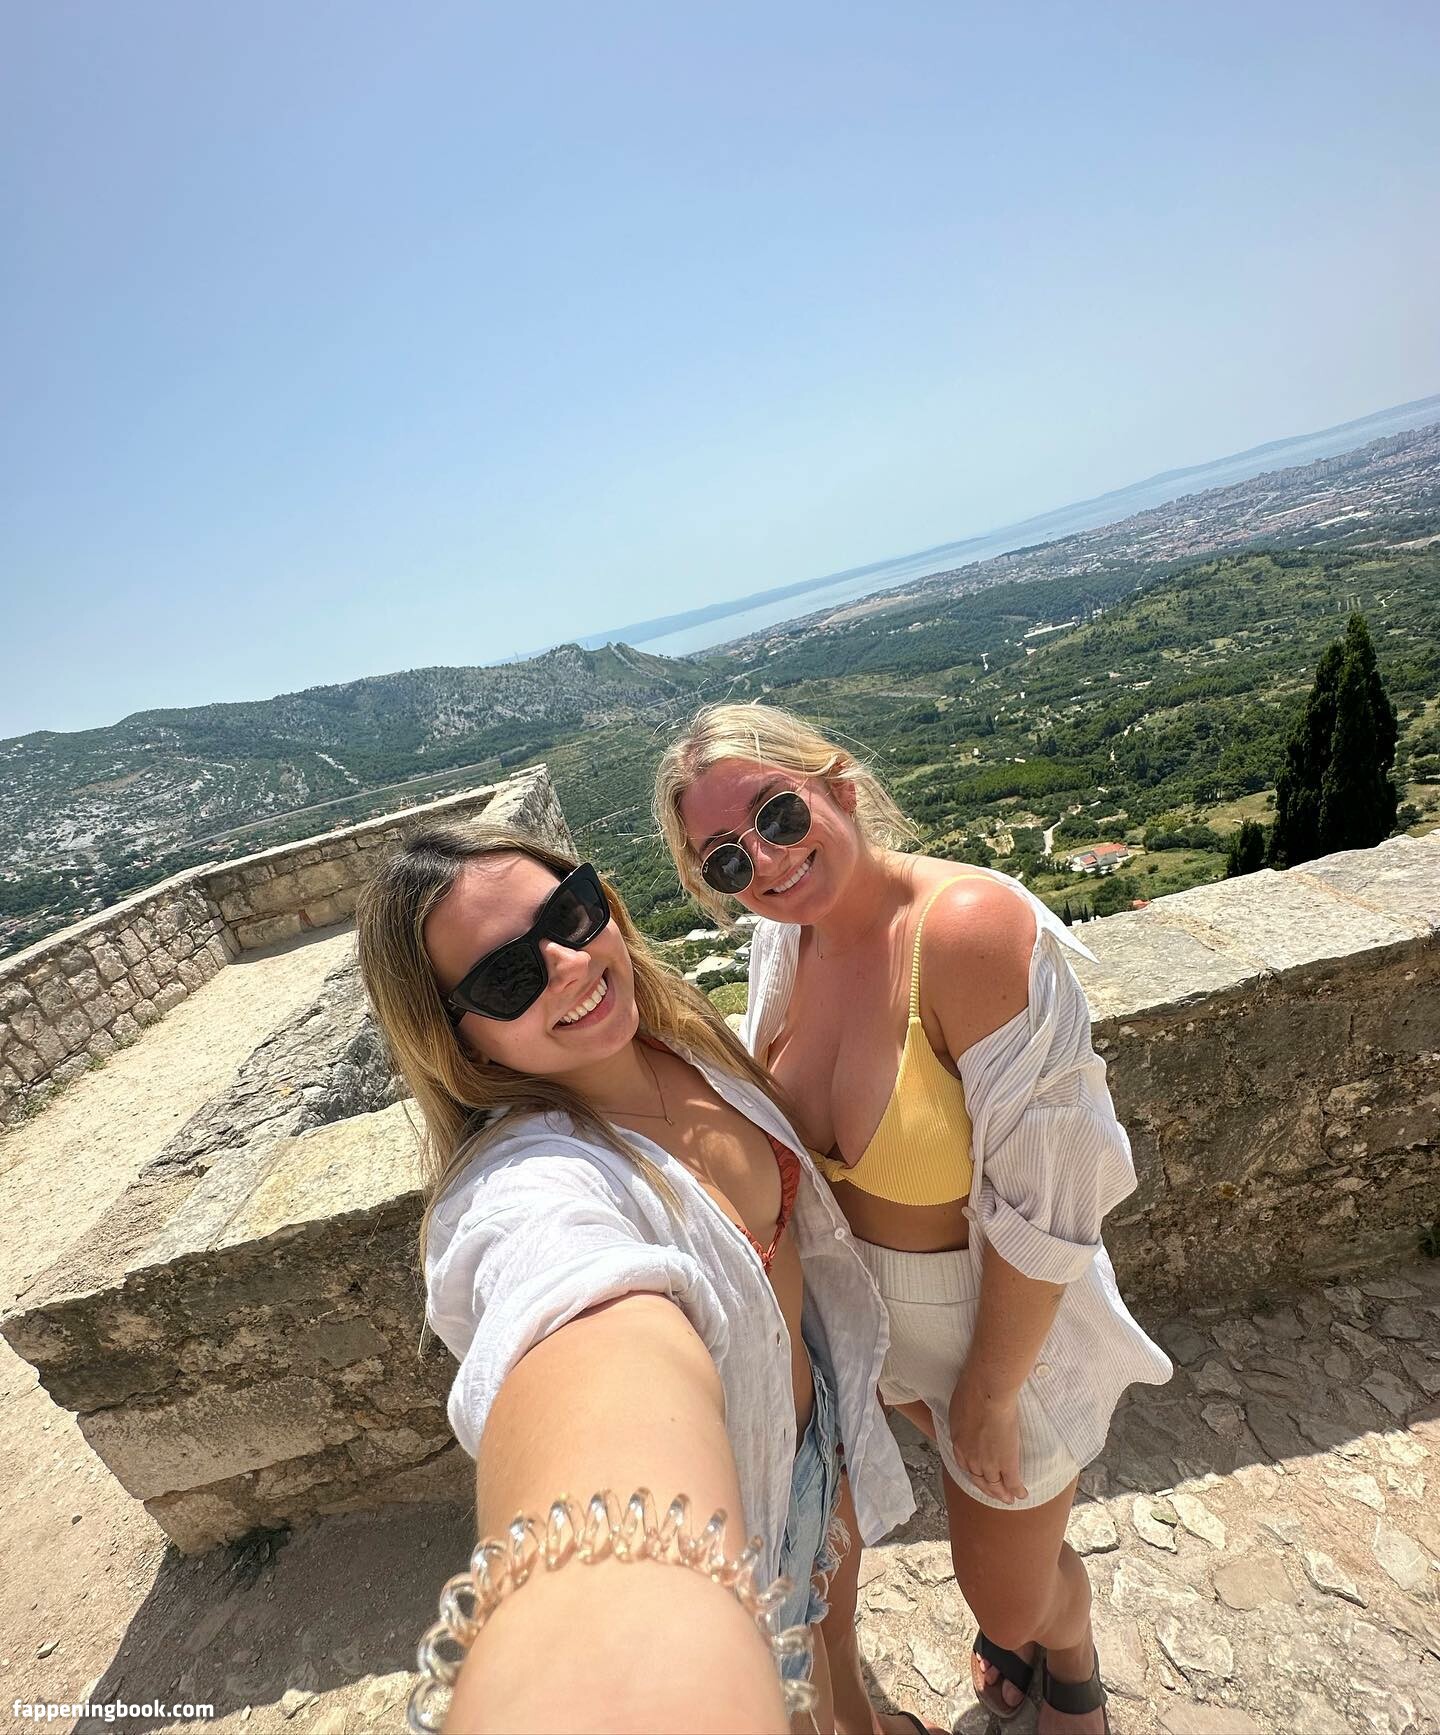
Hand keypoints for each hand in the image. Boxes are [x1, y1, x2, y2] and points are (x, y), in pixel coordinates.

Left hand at [948, 1376, 1027, 1504]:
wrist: (986, 1392)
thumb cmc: (971, 1391)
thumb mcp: (959, 1407)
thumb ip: (963, 1419)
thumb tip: (965, 1417)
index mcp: (958, 1443)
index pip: (965, 1466)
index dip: (974, 1474)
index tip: (980, 1478)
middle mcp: (970, 1458)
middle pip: (979, 1480)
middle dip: (988, 1489)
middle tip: (996, 1494)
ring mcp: (988, 1462)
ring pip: (995, 1484)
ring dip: (1002, 1493)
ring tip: (1009, 1498)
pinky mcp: (1006, 1461)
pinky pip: (1012, 1481)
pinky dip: (1017, 1490)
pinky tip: (1022, 1494)